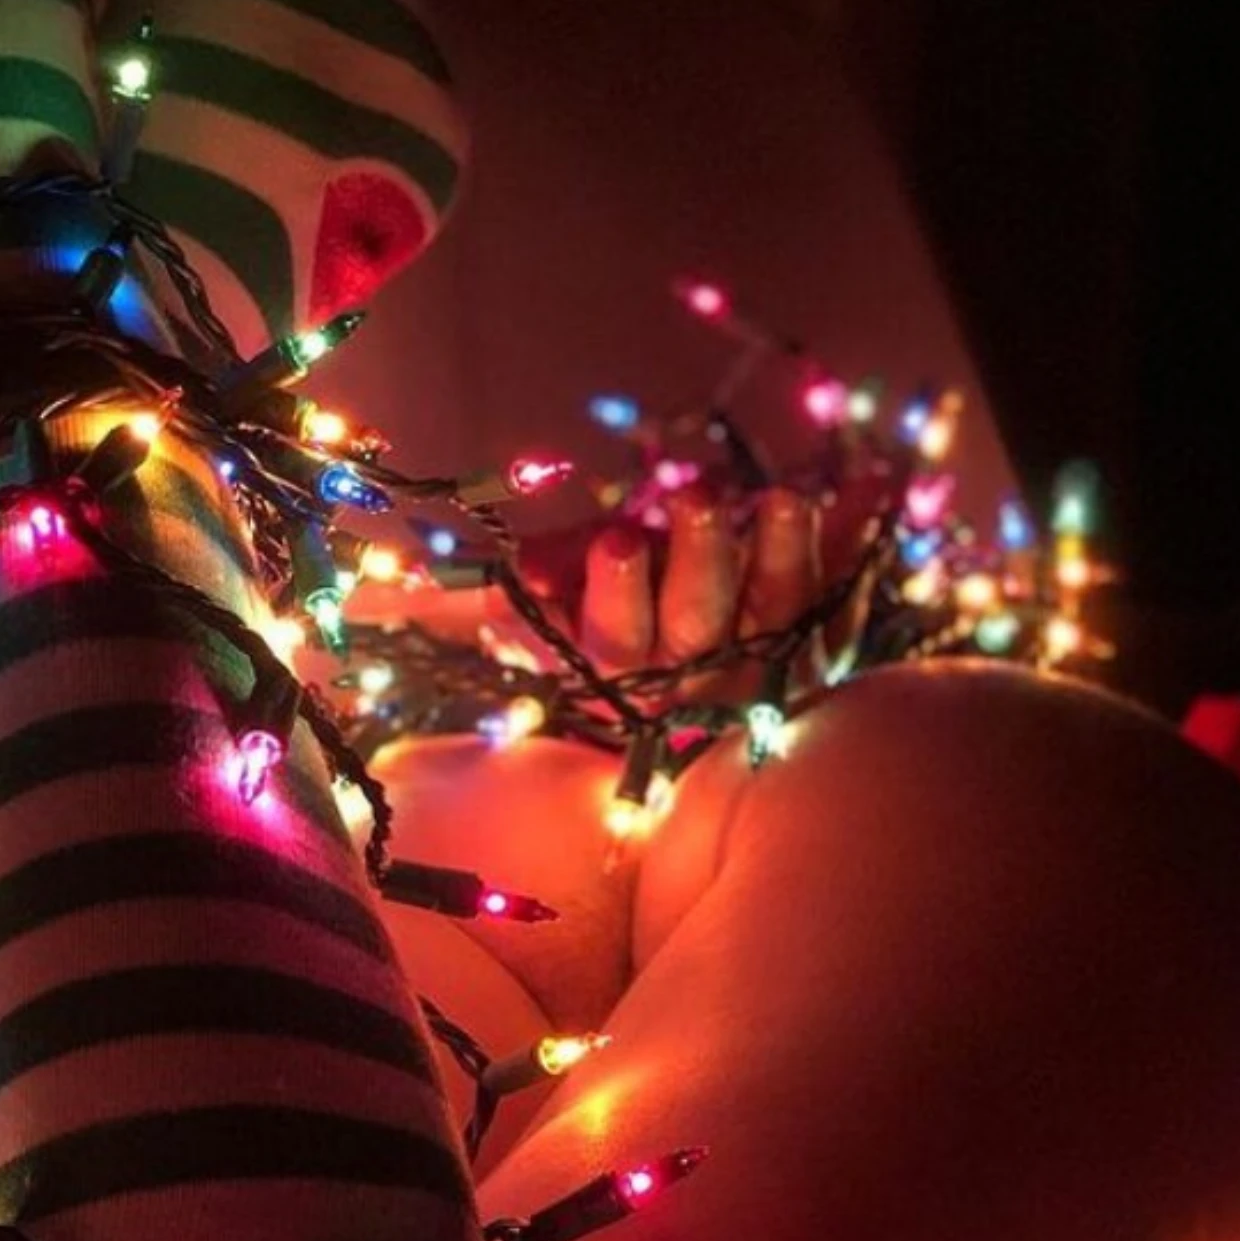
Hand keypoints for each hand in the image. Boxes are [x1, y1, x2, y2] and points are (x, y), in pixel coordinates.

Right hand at [344, 478, 890, 703]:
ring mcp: (760, 672)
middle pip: (699, 632)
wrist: (687, 756)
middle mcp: (691, 685)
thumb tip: (363, 594)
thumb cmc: (581, 671)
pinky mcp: (812, 654)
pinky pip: (843, 605)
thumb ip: (448, 615)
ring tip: (785, 498)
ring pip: (777, 622)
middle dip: (698, 568)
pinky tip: (876, 484)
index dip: (617, 598)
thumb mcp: (519, 642)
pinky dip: (861, 548)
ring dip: (783, 559)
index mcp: (615, 684)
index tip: (616, 538)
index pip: (612, 647)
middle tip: (695, 505)